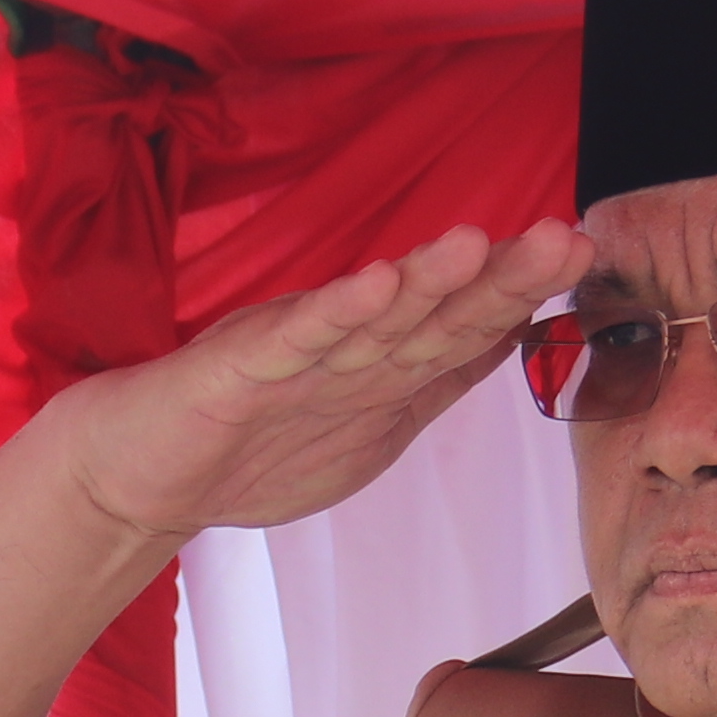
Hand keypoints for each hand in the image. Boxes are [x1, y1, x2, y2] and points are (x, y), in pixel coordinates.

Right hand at [51, 224, 597, 542]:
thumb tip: (506, 342)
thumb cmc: (245, 448)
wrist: (134, 478)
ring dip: (427, 280)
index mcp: (376, 367)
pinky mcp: (238, 368)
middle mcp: (343, 348)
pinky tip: (378, 284)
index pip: (462, 328)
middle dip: (500, 276)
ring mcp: (292, 354)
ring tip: (478, 243)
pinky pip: (295, 339)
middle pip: (433, 311)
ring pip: (373, 315)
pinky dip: (338, 314)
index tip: (582, 257)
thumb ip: (429, 383)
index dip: (519, 294)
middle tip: (563, 238)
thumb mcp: (362, 427)